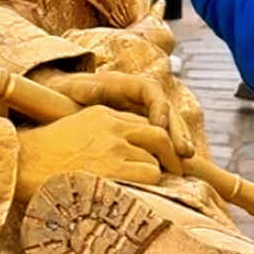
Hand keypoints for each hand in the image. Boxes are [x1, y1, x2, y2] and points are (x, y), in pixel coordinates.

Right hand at [15, 106, 183, 202]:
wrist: (21, 164)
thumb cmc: (42, 156)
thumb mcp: (74, 130)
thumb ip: (101, 135)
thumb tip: (122, 155)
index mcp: (103, 114)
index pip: (144, 124)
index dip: (155, 143)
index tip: (159, 158)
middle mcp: (113, 127)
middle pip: (160, 136)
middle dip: (171, 155)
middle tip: (174, 172)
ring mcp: (114, 147)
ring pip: (157, 160)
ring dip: (157, 176)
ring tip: (153, 191)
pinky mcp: (113, 169)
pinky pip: (150, 176)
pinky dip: (152, 188)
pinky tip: (143, 196)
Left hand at [31, 67, 192, 159]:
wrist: (67, 100)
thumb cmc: (71, 94)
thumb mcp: (75, 89)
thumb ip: (84, 90)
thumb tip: (89, 89)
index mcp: (129, 84)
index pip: (152, 92)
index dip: (159, 109)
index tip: (160, 126)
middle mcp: (142, 98)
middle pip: (167, 112)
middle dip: (177, 131)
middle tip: (183, 151)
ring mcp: (146, 114)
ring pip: (170, 127)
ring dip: (178, 143)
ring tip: (185, 161)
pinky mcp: (145, 130)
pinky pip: (162, 140)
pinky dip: (169, 152)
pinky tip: (176, 169)